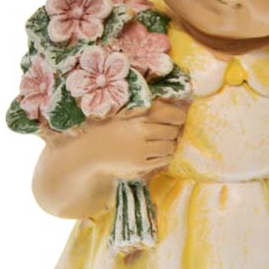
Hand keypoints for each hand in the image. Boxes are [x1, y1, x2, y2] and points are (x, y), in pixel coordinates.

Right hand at [52, 99, 188, 181]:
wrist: (90, 152)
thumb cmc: (103, 131)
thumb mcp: (121, 115)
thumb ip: (140, 110)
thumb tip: (160, 102)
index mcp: (138, 120)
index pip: (171, 118)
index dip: (179, 118)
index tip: (179, 119)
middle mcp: (142, 135)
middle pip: (172, 134)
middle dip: (175, 132)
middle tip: (173, 132)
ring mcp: (142, 152)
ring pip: (169, 148)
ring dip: (171, 145)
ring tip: (166, 143)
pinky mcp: (140, 166)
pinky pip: (162, 161)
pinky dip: (165, 157)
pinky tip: (160, 154)